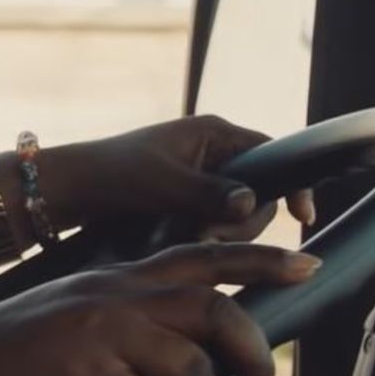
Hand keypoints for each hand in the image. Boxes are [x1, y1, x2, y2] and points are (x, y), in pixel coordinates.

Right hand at [0, 243, 320, 375]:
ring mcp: (100, 332)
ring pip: (192, 369)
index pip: (203, 256)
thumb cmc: (14, 351)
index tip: (307, 264)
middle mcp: (116, 295)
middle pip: (215, 310)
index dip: (261, 259)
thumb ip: (134, 316)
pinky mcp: (82, 373)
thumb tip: (194, 353)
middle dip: (253, 354)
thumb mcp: (80, 310)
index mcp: (120, 277)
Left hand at [32, 116, 317, 241]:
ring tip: (188, 236)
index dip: (292, 184)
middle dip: (241, 219)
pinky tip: (185, 241)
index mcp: (213, 134)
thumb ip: (209, 192)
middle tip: (206, 232)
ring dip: (221, 231)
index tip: (302, 216)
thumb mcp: (163, 184)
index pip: (273, 154)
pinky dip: (206, 236)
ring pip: (237, 214)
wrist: (72, 192)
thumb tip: (250, 202)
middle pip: (259, 193)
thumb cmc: (114, 176)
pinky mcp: (189, 202)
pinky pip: (215, 223)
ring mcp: (202, 179)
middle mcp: (213, 153)